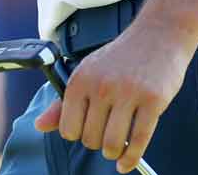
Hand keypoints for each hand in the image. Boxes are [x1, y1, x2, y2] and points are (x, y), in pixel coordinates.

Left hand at [34, 20, 190, 173]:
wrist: (157, 34)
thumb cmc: (120, 57)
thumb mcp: (86, 72)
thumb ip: (63, 102)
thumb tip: (39, 126)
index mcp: (80, 80)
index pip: (68, 128)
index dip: (76, 135)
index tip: (85, 131)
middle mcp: (101, 87)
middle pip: (90, 139)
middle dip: (96, 144)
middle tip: (105, 136)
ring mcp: (129, 94)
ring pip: (113, 144)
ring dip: (113, 153)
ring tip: (116, 147)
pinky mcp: (153, 101)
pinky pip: (139, 141)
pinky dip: (132, 158)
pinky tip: (127, 163)